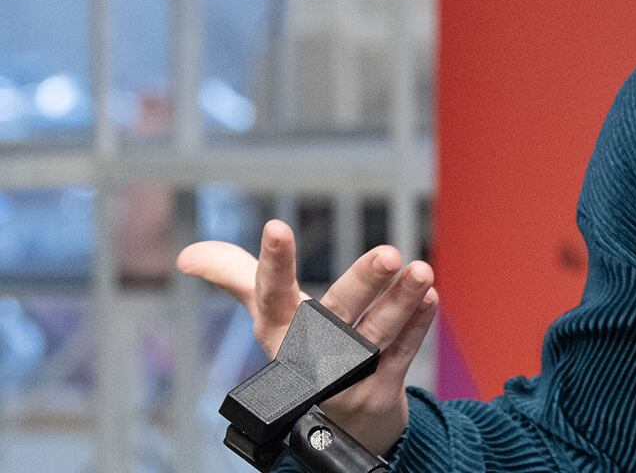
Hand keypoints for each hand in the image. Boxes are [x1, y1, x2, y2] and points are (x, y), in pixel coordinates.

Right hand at [176, 220, 436, 456]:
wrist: (335, 427)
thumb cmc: (302, 355)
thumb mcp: (268, 318)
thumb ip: (236, 278)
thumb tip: (188, 256)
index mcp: (278, 331)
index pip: (270, 293)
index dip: (273, 263)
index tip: (276, 227)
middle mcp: (310, 353)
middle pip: (337, 314)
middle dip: (362, 284)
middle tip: (389, 253)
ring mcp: (346, 376)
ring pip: (377, 334)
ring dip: (402, 301)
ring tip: (421, 270)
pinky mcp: (379, 389)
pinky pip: (401, 353)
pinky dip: (417, 325)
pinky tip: (429, 297)